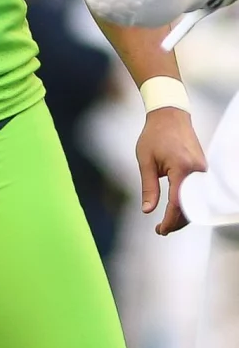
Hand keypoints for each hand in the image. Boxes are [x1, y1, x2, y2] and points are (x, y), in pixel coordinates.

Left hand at [137, 106, 205, 234]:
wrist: (170, 116)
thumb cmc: (154, 136)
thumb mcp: (145, 161)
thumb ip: (148, 187)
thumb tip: (147, 210)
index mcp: (182, 169)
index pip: (179, 204)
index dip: (169, 221)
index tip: (159, 230)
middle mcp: (197, 172)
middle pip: (192, 206)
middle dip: (177, 222)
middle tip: (160, 230)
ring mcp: (203, 171)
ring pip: (197, 201)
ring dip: (183, 214)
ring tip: (166, 223)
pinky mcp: (202, 170)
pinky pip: (198, 192)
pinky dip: (188, 203)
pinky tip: (176, 210)